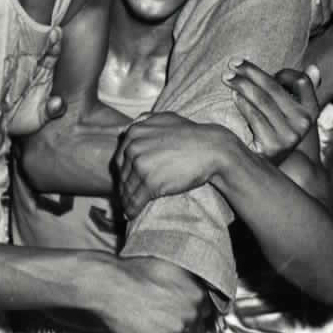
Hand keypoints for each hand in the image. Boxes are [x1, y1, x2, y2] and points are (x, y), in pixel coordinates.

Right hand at [91, 253, 215, 332]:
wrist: (109, 286)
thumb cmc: (133, 273)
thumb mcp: (169, 266)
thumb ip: (186, 277)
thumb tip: (192, 284)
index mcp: (196, 291)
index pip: (206, 309)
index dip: (195, 313)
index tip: (186, 316)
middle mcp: (191, 311)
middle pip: (199, 327)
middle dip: (188, 328)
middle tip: (174, 328)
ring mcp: (178, 330)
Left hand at [113, 113, 231, 211]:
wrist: (211, 149)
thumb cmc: (191, 135)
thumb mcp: (165, 118)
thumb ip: (144, 121)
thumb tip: (126, 129)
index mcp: (134, 132)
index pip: (120, 158)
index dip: (124, 172)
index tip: (127, 181)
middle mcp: (134, 147)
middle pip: (122, 174)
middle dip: (125, 187)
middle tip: (127, 197)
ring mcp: (141, 165)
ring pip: (127, 189)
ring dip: (126, 200)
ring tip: (128, 208)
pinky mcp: (150, 183)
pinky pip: (135, 200)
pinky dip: (131, 209)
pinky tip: (131, 214)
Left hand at [227, 60, 319, 158]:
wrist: (284, 170)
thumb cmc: (286, 133)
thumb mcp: (300, 114)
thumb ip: (304, 91)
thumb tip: (313, 66)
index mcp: (312, 111)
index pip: (301, 81)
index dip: (284, 73)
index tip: (270, 72)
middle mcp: (303, 123)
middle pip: (274, 88)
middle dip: (251, 72)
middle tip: (233, 62)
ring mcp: (287, 136)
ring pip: (261, 100)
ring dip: (242, 85)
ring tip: (228, 77)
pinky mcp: (271, 146)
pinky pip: (253, 117)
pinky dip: (242, 103)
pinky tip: (234, 95)